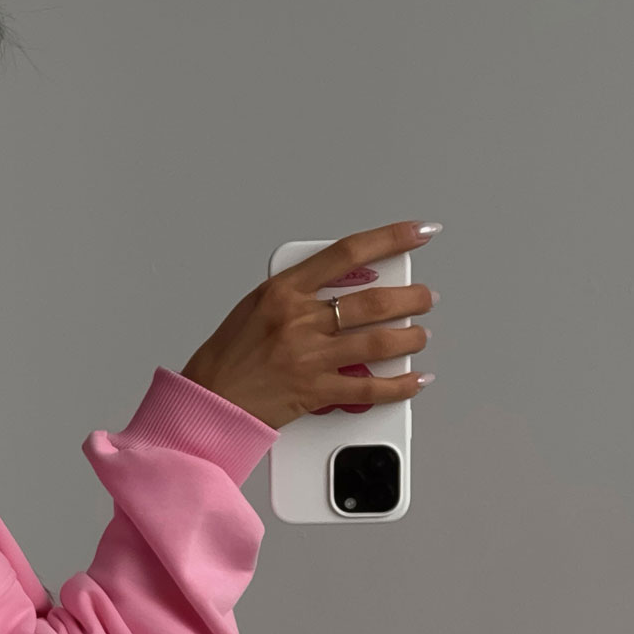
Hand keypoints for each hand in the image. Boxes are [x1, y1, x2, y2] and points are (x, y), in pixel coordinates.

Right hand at [181, 220, 438, 430]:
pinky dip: (399, 385)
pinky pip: (369, 388)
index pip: (348, 253)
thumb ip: (299, 293)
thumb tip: (346, 286)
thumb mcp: (257, 307)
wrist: (208, 401)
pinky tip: (414, 380)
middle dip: (411, 298)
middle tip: (424, 297)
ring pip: (379, 342)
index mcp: (283, 290)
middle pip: (374, 301)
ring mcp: (309, 357)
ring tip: (419, 335)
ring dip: (410, 338)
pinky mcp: (314, 391)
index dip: (391, 238)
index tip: (419, 232)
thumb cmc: (228, 356)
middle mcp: (299, 320)